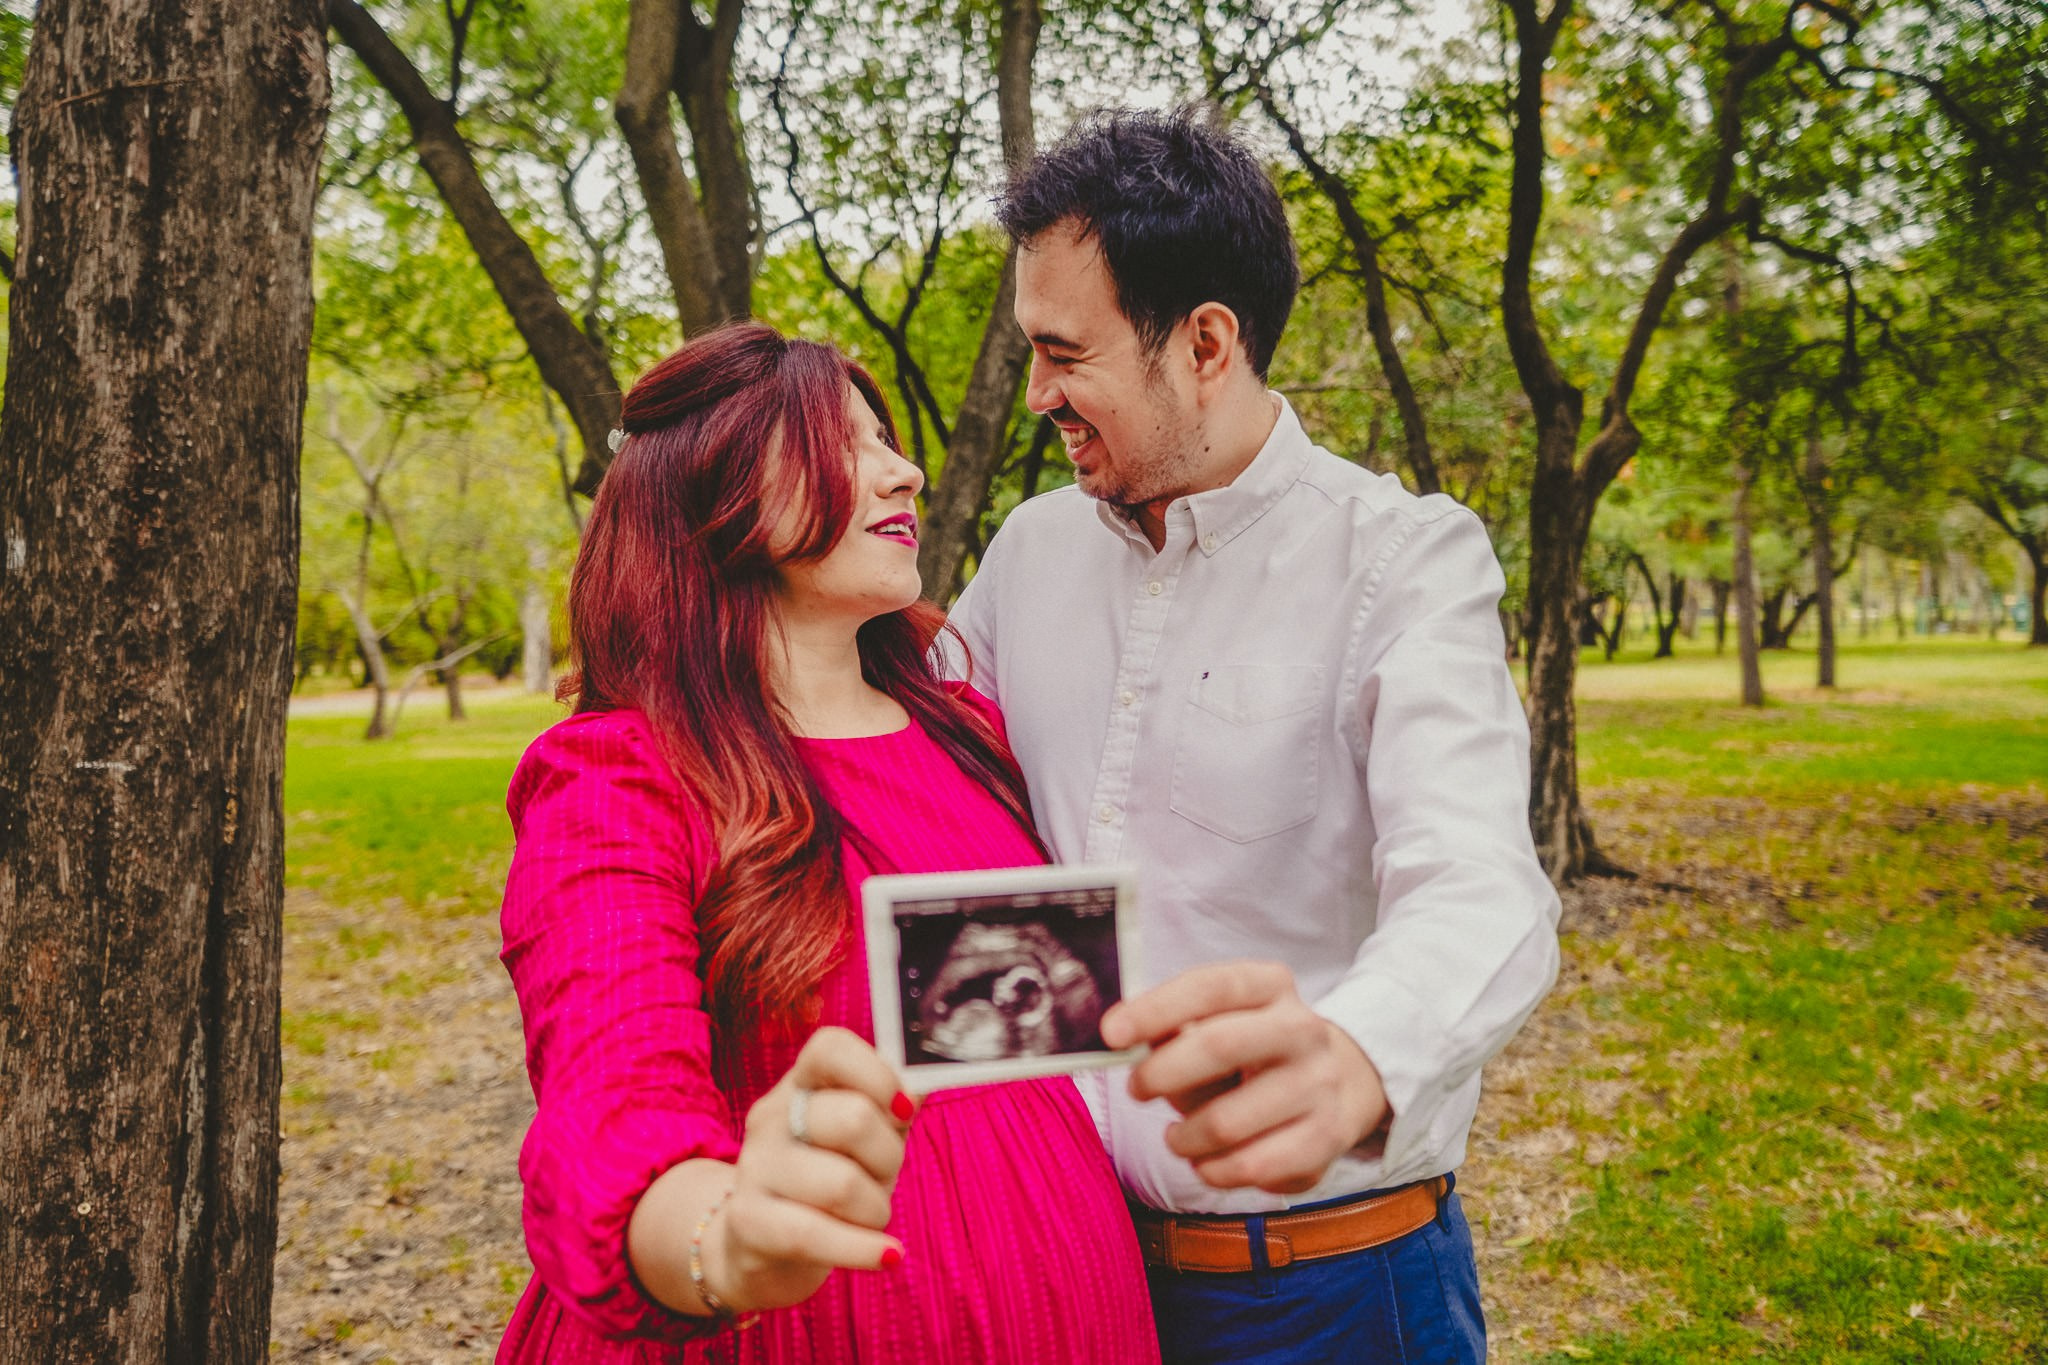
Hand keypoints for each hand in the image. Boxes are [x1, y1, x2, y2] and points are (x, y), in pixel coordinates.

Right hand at [705, 1027, 914, 1312]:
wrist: (756, 1248)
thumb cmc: (825, 1182)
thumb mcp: (863, 1141)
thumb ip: (891, 1108)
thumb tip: (921, 1084)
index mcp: (802, 1084)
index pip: (831, 1048)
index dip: (878, 1074)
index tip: (902, 1109)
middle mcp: (772, 1117)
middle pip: (851, 1118)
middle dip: (888, 1157)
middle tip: (883, 1176)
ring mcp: (755, 1168)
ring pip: (841, 1184)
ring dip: (875, 1209)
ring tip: (868, 1218)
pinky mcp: (748, 1222)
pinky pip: (814, 1234)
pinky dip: (864, 1249)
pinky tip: (888, 1254)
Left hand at [1100, 962, 1388, 1194]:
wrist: (1333, 1084)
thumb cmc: (1249, 1051)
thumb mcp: (1217, 1021)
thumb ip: (1172, 1027)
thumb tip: (1120, 1037)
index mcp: (1271, 986)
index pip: (1210, 987)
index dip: (1156, 1009)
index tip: (1111, 1034)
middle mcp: (1303, 1030)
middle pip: (1219, 1046)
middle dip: (1161, 1073)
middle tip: (1136, 1089)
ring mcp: (1320, 1085)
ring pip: (1227, 1121)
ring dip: (1183, 1137)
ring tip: (1176, 1136)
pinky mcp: (1326, 1139)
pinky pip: (1250, 1167)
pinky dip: (1213, 1170)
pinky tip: (1207, 1160)